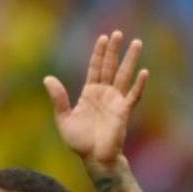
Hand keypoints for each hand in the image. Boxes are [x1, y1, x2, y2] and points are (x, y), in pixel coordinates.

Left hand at [46, 30, 148, 169]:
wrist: (94, 159)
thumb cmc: (80, 141)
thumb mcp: (63, 118)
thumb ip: (58, 98)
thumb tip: (48, 78)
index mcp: (90, 93)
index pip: (95, 67)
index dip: (98, 53)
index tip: (103, 37)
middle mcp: (105, 94)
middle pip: (111, 66)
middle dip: (115, 50)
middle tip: (119, 33)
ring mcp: (116, 102)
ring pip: (124, 75)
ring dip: (130, 60)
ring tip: (137, 43)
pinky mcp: (123, 112)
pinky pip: (133, 95)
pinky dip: (139, 84)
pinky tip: (144, 72)